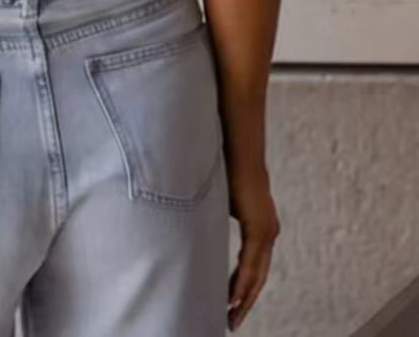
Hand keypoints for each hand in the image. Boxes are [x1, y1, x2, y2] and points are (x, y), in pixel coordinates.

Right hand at [226, 161, 280, 330]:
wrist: (239, 150)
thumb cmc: (228, 170)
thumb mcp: (222, 202)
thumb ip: (218, 218)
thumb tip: (202, 228)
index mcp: (260, 228)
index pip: (253, 267)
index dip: (243, 288)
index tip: (230, 305)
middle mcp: (268, 232)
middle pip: (258, 276)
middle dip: (244, 301)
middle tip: (231, 321)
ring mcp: (267, 230)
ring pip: (256, 273)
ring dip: (243, 296)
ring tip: (231, 315)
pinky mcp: (261, 227)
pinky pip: (252, 262)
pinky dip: (243, 281)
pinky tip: (235, 296)